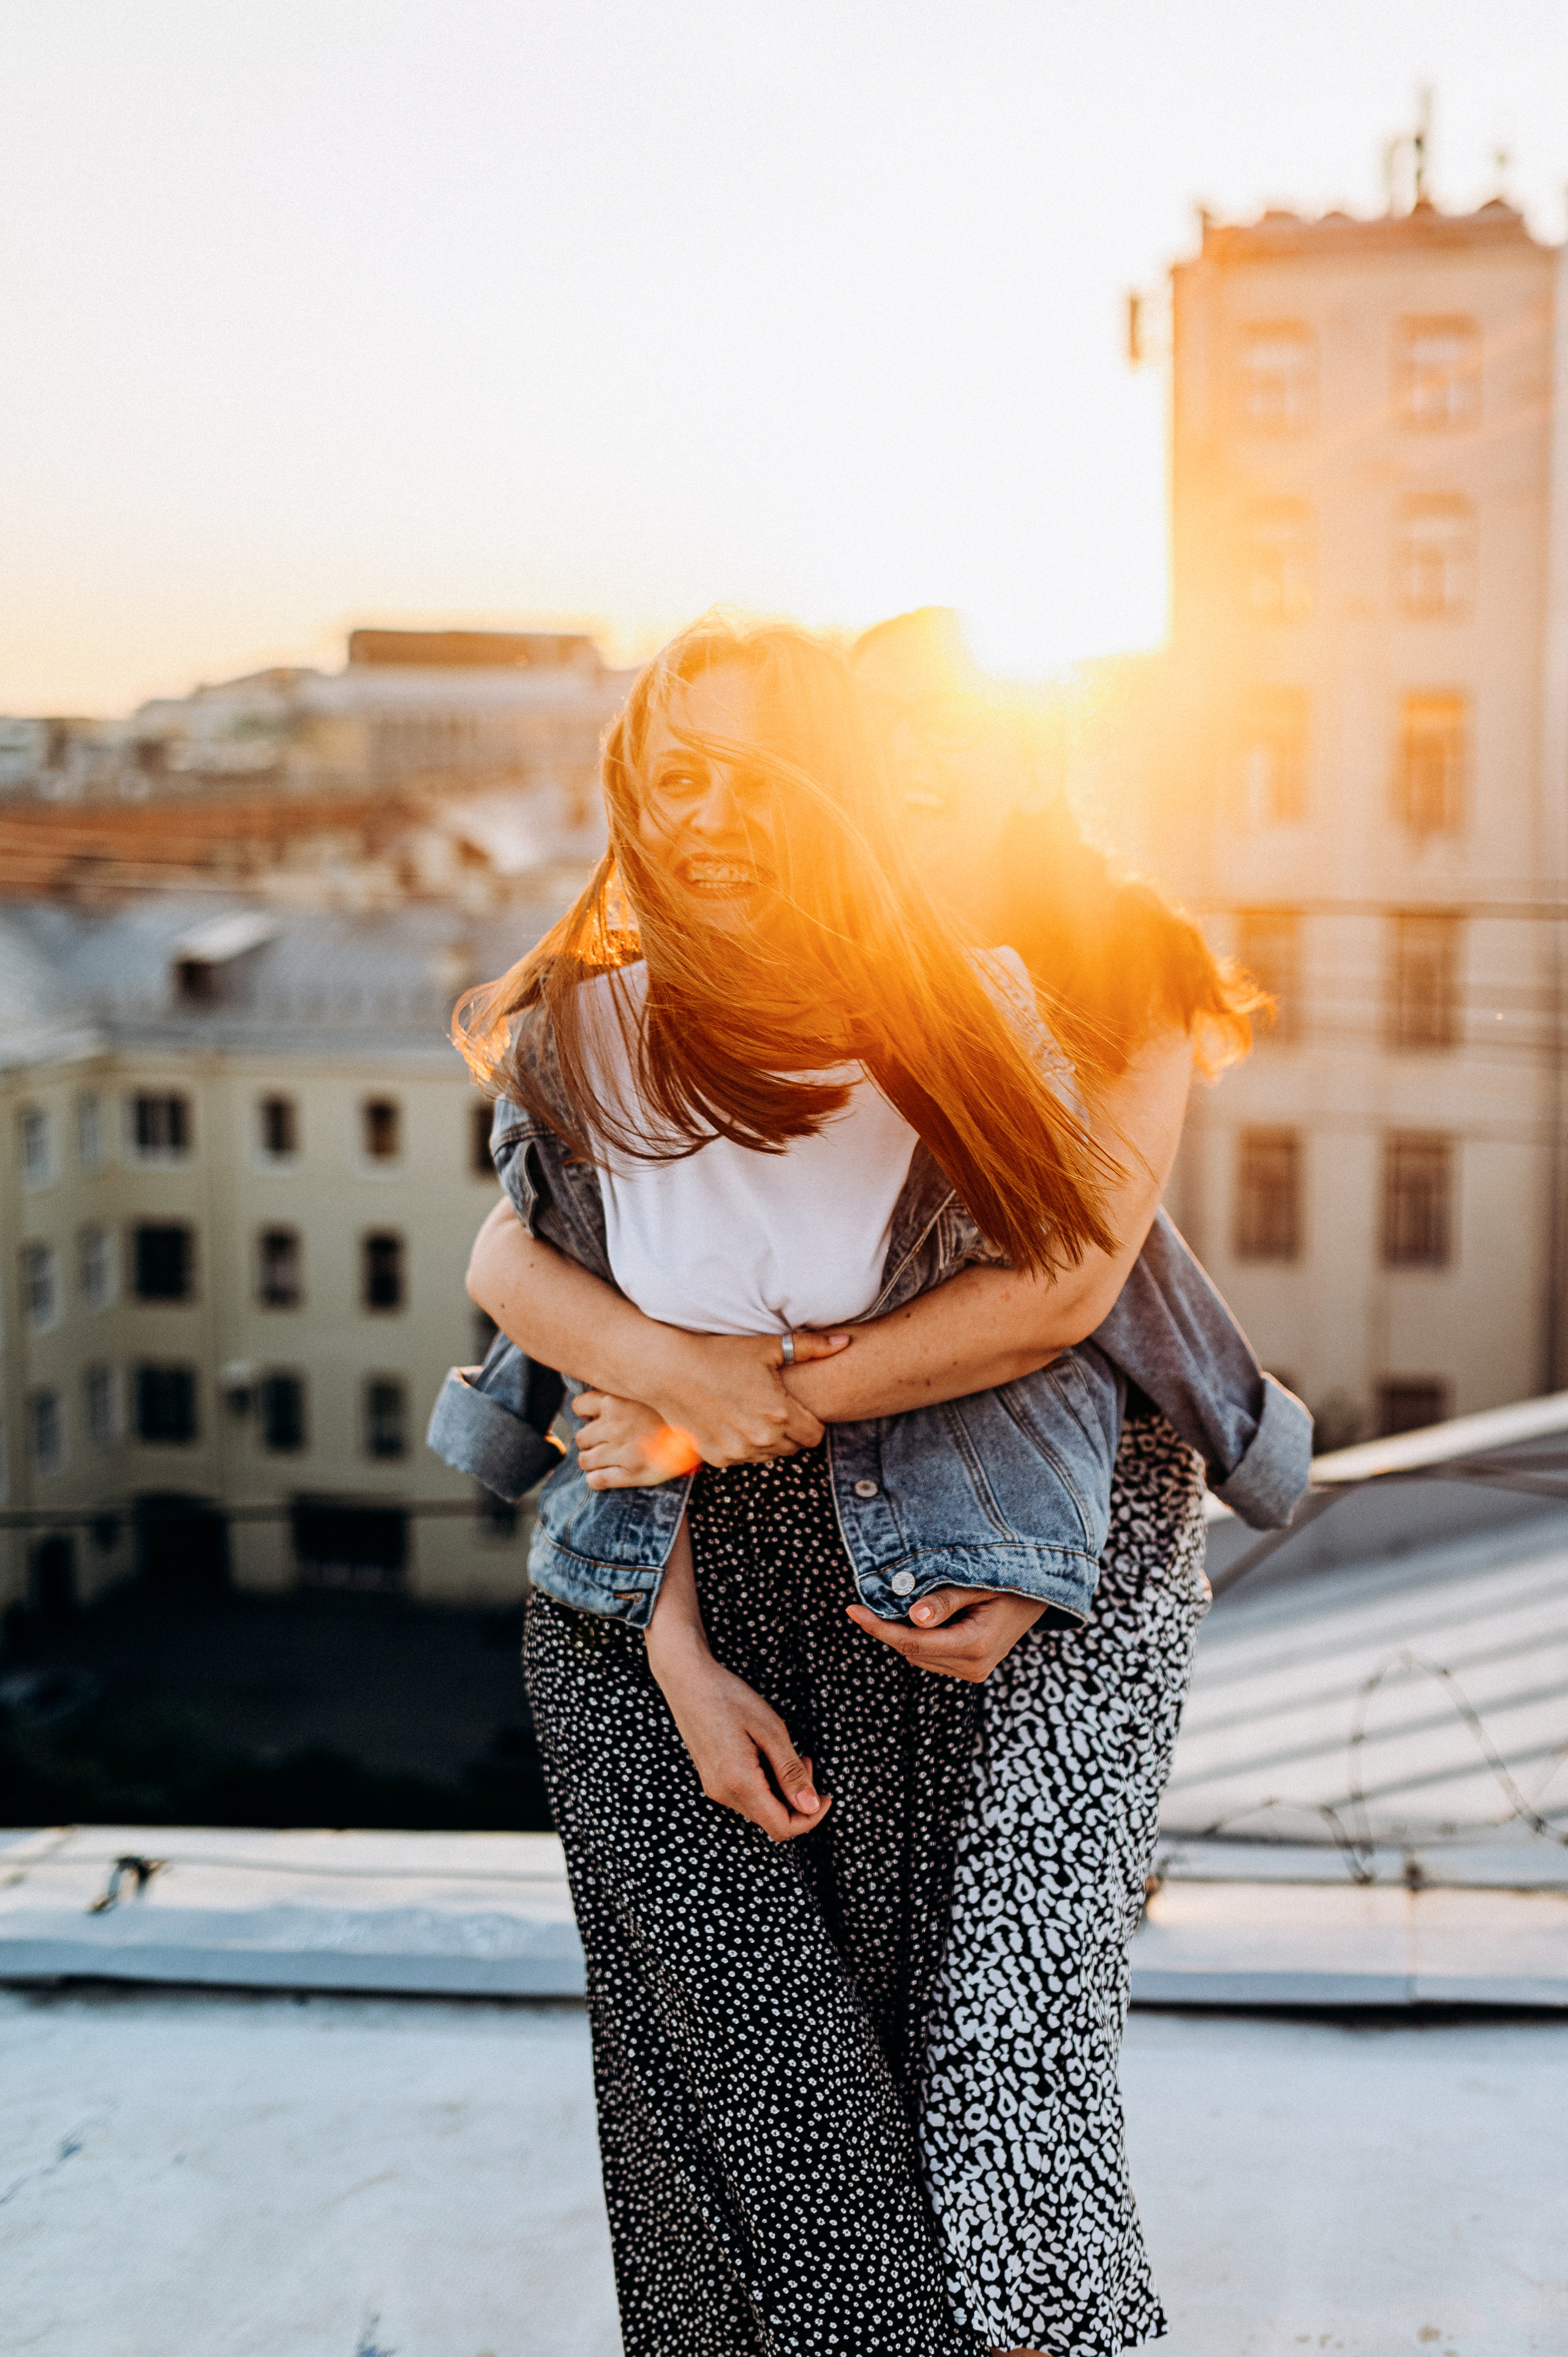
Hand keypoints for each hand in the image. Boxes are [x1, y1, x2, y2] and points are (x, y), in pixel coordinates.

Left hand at [576, 1392, 701, 1488]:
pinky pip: (597, 1481)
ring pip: (585, 1460)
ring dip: (593, 1460)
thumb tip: (607, 1392)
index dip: (588, 1413)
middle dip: (592, 1439)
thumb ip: (627, 1389)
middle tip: (607, 1440)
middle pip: (581, 1437)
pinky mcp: (631, 1474)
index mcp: (615, 1400)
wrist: (707, 1432)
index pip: (579, 1406)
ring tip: (607, 1459)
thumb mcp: (651, 1390)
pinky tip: (605, 1475)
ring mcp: (621, 1452)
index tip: (599, 1416)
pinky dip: (596, 1480)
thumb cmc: (679, 1409)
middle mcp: (614, 1425)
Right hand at [639, 1328, 851, 1467]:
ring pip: (769, 1456)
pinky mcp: (717, 1459)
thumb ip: (810, 1348)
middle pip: (794, 1448)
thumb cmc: (720, 1354)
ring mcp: (737, 1452)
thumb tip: (845, 1343)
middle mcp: (761, 1439)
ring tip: (750, 1411)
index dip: (809, 1421)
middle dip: (790, 1431)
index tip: (795, 1406)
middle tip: (772, 1407)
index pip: (814, 1436)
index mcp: (779, 1414)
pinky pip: (743, 1459)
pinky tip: (731, 1420)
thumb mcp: (767, 1348)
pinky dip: (742, 1446)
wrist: (670, 1371)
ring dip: (767, 1441)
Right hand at [646, 1629, 830, 1842]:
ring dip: (782, 1790)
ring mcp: (715, 1788)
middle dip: (798, 1800)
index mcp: (740, 1783)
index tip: (826, 1796)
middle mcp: (723, 1793)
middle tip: (806, 1761)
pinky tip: (769, 1755)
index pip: (782, 1827)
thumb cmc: (730, 1698)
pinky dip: (766, 1784)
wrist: (687, 1680)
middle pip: (772, 1821)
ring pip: (760, 1809)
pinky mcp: (712, 1779)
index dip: (810, 1818)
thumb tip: (811, 1806)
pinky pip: (746, 1796)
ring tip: (790, 1754)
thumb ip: (791, 1773)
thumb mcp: (771, 1730)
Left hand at [845, 1587, 1045, 1682]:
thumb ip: (946, 1600)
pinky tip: (923, 1616)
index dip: (878, 1627)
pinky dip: (919, 1639)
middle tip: (870, 1599)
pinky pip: (930, 1657)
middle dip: (888, 1626)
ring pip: (918, 1656)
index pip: (914, 1642)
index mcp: (976, 1645)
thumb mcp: (978, 1583)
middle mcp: (973, 1667)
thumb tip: (914, 1618)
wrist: (1039, 1597)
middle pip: (912, 1650)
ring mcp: (972, 1673)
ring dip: (904, 1633)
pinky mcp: (970, 1671)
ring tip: (907, 1602)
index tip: (851, 1610)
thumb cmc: (1009, 1582)